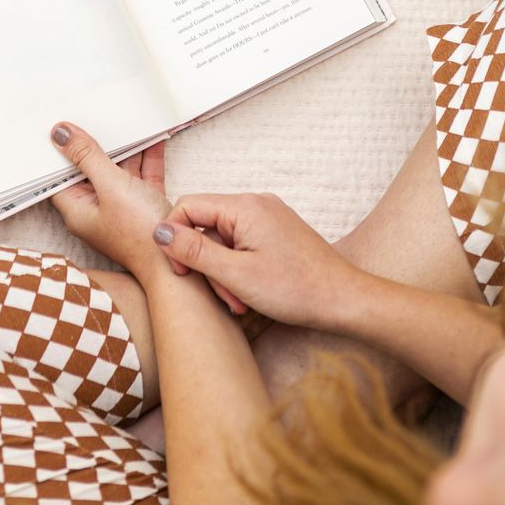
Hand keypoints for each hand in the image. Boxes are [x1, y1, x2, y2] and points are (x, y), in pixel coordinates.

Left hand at [50, 122, 169, 278]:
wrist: (177, 263)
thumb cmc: (139, 234)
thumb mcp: (110, 186)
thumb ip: (87, 157)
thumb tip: (60, 134)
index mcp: (78, 208)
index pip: (60, 175)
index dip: (60, 151)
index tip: (61, 124)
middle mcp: (97, 208)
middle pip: (91, 168)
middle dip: (97, 143)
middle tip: (96, 114)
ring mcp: (122, 206)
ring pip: (119, 169)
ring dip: (126, 148)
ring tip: (127, 119)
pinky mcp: (144, 204)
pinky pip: (142, 174)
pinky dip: (147, 157)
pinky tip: (153, 136)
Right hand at [154, 192, 358, 330]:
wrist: (344, 299)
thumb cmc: (297, 289)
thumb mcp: (236, 275)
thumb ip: (194, 251)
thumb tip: (159, 231)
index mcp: (244, 207)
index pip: (188, 206)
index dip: (175, 238)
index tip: (180, 272)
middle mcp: (255, 203)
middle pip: (206, 225)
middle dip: (206, 263)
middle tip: (222, 296)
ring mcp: (268, 216)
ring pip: (224, 238)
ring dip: (223, 271)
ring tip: (240, 301)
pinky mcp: (276, 231)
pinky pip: (242, 243)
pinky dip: (239, 267)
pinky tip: (250, 292)